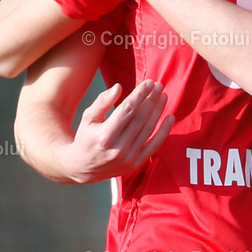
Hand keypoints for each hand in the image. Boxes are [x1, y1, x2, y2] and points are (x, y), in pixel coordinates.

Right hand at [58, 79, 173, 183]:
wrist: (81, 168)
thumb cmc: (85, 138)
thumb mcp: (87, 118)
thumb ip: (102, 102)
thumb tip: (118, 87)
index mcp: (104, 136)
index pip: (127, 110)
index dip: (140, 95)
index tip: (149, 82)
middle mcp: (118, 148)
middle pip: (140, 118)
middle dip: (151, 99)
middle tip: (158, 85)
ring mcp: (128, 158)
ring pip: (148, 129)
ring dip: (158, 111)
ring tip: (163, 96)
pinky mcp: (135, 164)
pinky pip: (154, 146)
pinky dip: (164, 131)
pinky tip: (170, 117)